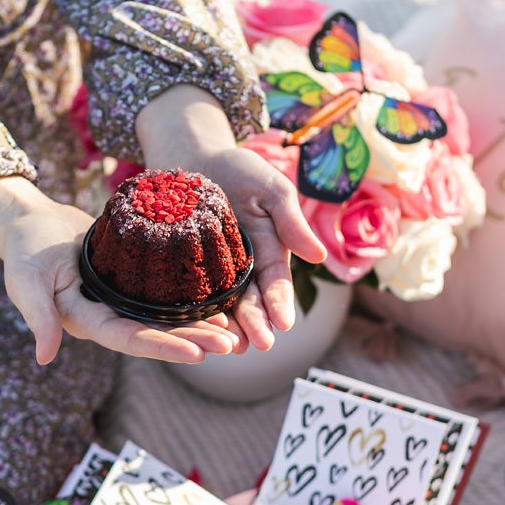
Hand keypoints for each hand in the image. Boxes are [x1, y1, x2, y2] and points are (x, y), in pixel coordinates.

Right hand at [0, 176, 240, 364]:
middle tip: (232, 344)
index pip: (129, 339)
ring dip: (198, 325)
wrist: (32, 224)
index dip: (163, 346)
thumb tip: (43, 357)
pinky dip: (189, 299)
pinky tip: (217, 299)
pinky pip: (164, 293)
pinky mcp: (131, 280)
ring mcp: (122, 300)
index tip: (198, 353)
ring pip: (166, 318)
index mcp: (87, 321)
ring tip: (234, 330)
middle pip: (157, 334)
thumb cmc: (25, 251)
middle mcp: (109, 316)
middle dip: (193, 340)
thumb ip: (37, 316)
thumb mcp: (26, 280)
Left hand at [136, 86, 326, 350]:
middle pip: (251, 301)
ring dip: (228, 327)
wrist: (194, 157)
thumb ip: (291, 222)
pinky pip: (189, 292)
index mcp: (269, 253)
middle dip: (256, 323)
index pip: (276, 282)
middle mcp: (243, 269)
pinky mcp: (185, 268)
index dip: (280, 302)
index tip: (285, 323)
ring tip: (230, 347)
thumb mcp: (271, 189)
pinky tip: (193, 329)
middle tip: (260, 345)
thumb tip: (319, 257)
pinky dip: (193, 312)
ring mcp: (213, 271)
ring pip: (222, 305)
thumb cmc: (239, 170)